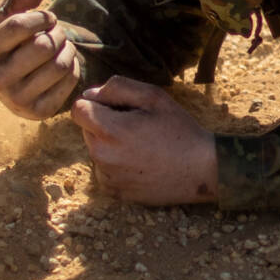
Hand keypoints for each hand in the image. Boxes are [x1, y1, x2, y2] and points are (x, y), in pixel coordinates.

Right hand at [0, 0, 83, 118]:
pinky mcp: (38, 112)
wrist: (16, 89)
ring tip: (63, 47)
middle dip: (58, 33)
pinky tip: (65, 65)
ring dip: (68, 49)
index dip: (40, 17)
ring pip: (60, 64)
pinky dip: (73, 67)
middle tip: (58, 33)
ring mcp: (17, 98)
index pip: (16, 26)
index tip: (49, 18)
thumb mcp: (8, 21)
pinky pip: (69, 81)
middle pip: (44, 45)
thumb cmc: (14, 47)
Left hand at [73, 77, 218, 205]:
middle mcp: (101, 155)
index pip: (78, 109)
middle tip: (136, 126)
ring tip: (141, 145)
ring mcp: (106, 176)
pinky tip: (140, 162)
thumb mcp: (153, 97)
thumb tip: (89, 93)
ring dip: (110, 143)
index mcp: (109, 129)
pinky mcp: (113, 191)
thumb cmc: (179, 129)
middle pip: (86, 129)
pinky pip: (103, 169)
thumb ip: (117, 88)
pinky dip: (116, 164)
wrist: (201, 169)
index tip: (119, 108)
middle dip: (104, 123)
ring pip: (95, 149)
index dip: (96, 103)